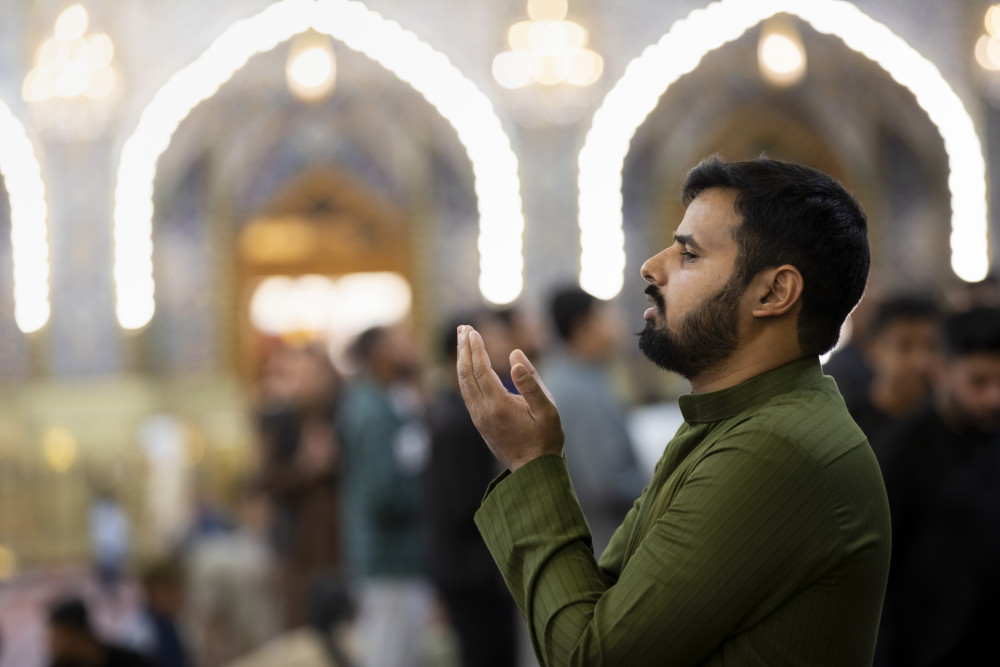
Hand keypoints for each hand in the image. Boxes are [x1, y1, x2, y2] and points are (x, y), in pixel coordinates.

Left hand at [456, 325, 563, 470]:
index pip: (480, 370)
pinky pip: (466, 393)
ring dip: (462, 360)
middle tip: (462, 328)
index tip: (472, 330)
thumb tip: (515, 356)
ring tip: (462, 341)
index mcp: (498, 405)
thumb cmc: (545, 439)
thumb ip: (532, 383)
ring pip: (463, 384)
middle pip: (466, 374)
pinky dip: (465, 374)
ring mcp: (479, 418)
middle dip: (463, 349)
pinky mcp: (479, 422)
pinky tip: (468, 365)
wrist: (534, 470)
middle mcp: (483, 411)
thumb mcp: (547, 410)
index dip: (475, 348)